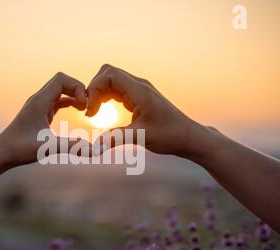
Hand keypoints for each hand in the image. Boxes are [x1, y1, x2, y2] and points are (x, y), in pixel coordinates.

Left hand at [0, 72, 88, 167]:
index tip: (84, 105)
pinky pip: (57, 100)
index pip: (61, 79)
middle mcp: (38, 99)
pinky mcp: (40, 112)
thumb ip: (72, 147)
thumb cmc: (20, 149)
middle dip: (78, 90)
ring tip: (85, 110)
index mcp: (39, 101)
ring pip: (60, 90)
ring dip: (74, 95)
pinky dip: (69, 102)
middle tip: (88, 106)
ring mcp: (39, 105)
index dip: (76, 87)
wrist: (2, 153)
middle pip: (62, 81)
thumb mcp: (49, 148)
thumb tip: (96, 151)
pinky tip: (78, 113)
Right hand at [86, 64, 206, 158]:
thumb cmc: (170, 136)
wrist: (188, 137)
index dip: (94, 89)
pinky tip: (105, 112)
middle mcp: (139, 86)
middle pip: (108, 73)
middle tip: (91, 111)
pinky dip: (107, 96)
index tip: (91, 111)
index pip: (109, 75)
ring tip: (95, 112)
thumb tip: (94, 148)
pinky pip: (118, 89)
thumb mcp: (141, 138)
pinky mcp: (139, 97)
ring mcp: (139, 90)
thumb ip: (116, 139)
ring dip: (100, 93)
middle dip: (94, 89)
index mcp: (140, 91)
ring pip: (112, 80)